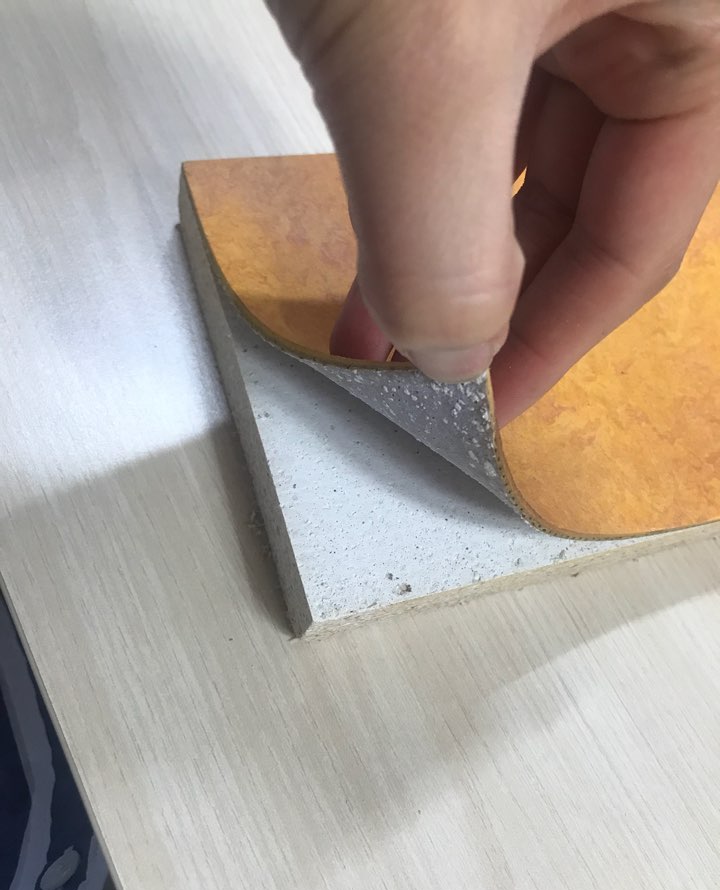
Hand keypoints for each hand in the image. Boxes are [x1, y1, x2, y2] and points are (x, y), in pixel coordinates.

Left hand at [267, 0, 719, 424]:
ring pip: (515, 160)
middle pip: (584, 203)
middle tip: (414, 374)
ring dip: (438, 249)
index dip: (557, 337)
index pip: (643, 230)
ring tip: (371, 328)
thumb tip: (452, 357)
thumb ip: (444, 235)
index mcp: (698, 17)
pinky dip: (414, 178)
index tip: (480, 411)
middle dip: (487, 300)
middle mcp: (646, 7)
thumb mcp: (423, 68)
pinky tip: (367, 237)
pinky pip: (465, 110)